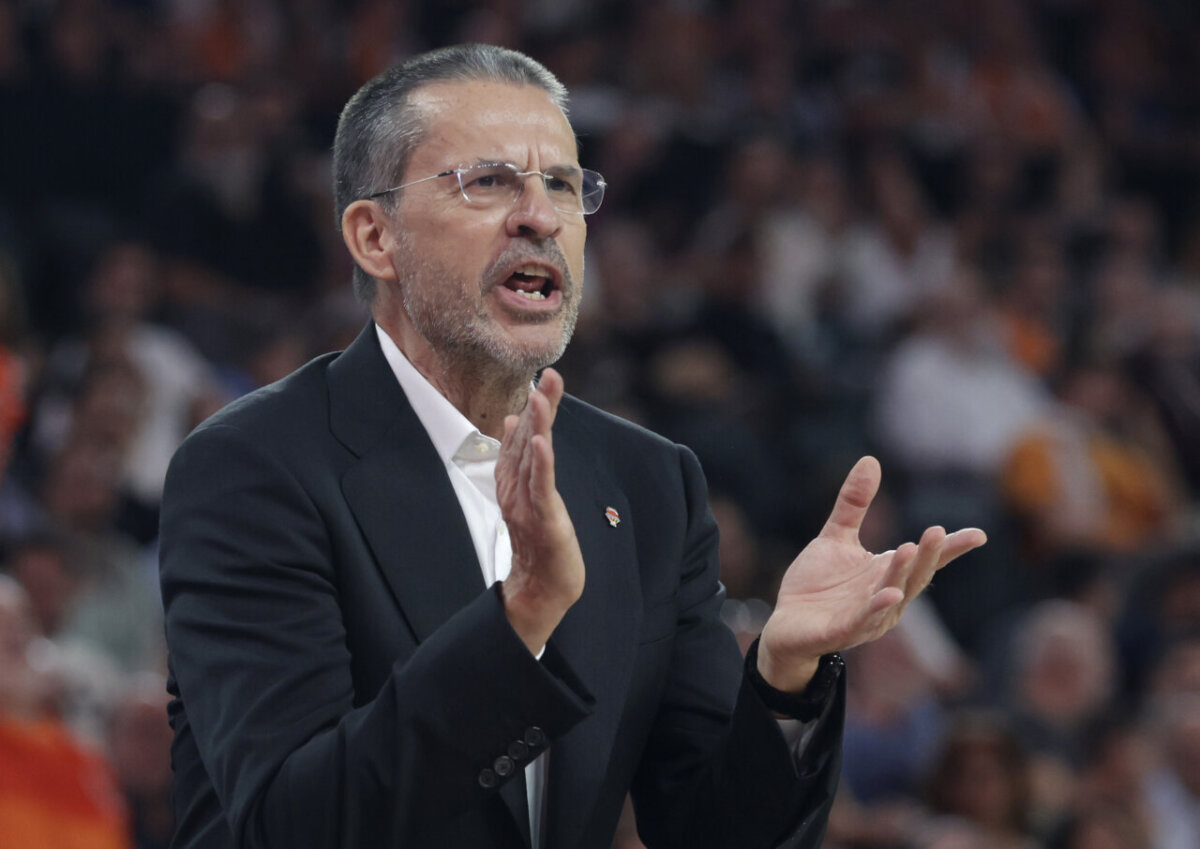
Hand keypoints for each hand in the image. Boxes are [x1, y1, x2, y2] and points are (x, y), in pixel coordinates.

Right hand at [496, 368, 584, 653]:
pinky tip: (541, 441)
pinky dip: (539, 463)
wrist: (540, 589)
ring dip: (537, 426)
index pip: (525, 438)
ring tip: (540, 397)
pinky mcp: (542, 518)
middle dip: (540, 407)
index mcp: (515, 482)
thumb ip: (522, 461)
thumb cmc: (539, 544)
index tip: (545, 378)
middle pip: (528, 441)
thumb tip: (513, 422)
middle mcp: (517, 488)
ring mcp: (528, 503)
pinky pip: (540, 486)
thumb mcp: (532, 496)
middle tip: (549, 374)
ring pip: (532, 458)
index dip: (536, 408)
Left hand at [757, 456, 985, 691]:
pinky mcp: (842, 631)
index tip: (979, 535)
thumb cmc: (817, 584)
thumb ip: (854, 503)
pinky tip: (890, 595)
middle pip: (914, 576)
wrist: (784, 624)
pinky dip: (877, 608)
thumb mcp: (836, 536)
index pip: (926, 561)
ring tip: (910, 548)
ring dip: (902, 575)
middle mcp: (885, 597)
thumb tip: (871, 459)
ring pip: (892, 596)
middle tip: (937, 531)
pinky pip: (863, 620)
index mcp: (887, 574)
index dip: (951, 549)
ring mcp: (867, 617)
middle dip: (928, 556)